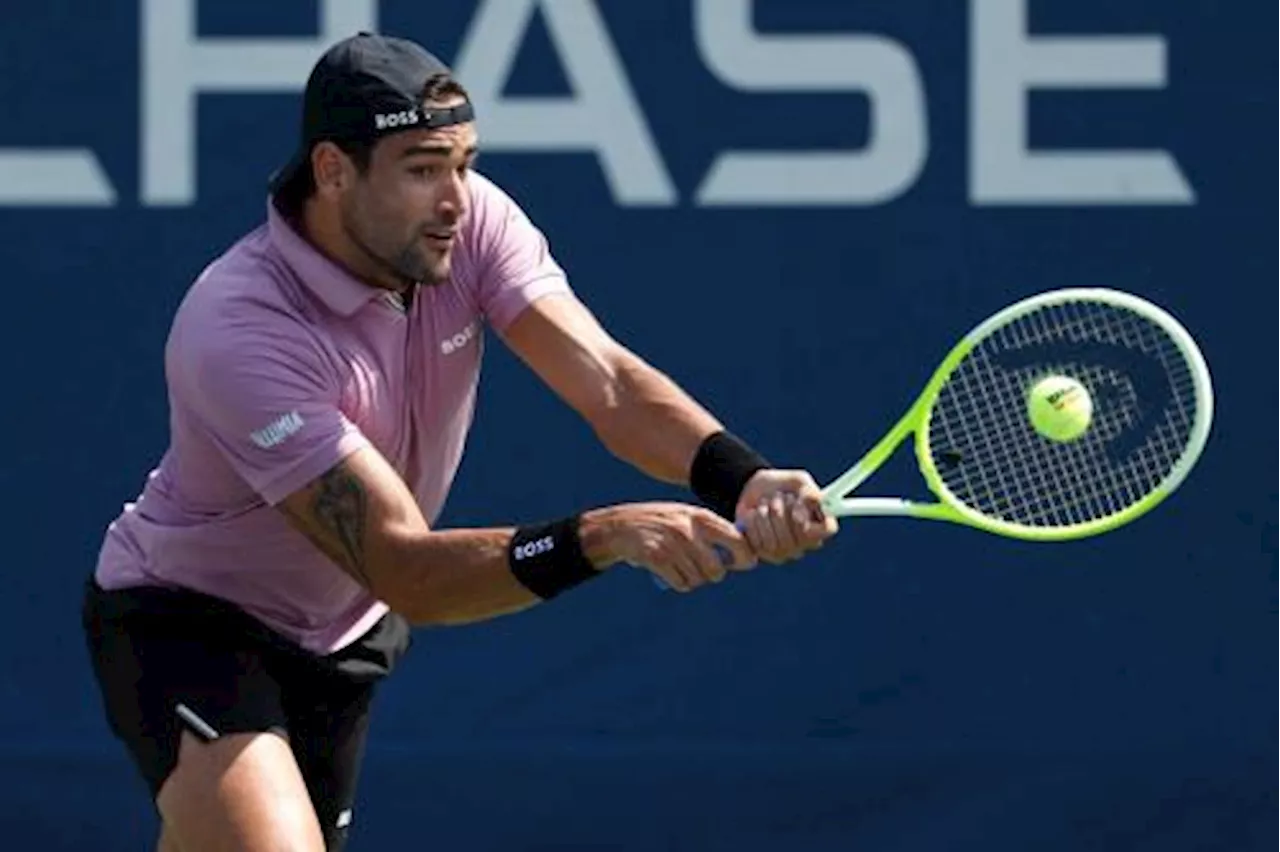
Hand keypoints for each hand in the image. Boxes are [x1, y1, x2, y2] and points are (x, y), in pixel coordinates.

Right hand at [580, 502, 756, 592]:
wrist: (620, 526)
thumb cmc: (660, 523)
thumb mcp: (686, 516)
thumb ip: (711, 531)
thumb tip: (743, 555)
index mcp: (700, 517)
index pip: (737, 540)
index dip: (744, 557)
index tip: (743, 564)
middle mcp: (689, 529)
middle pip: (717, 569)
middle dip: (711, 574)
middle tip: (701, 569)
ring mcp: (672, 544)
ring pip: (698, 579)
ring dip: (691, 579)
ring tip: (679, 566)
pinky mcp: (657, 558)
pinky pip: (681, 584)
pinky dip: (677, 582)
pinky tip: (669, 572)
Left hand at [735, 469, 838, 564]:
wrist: (752, 489)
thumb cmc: (781, 487)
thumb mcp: (798, 481)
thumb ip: (810, 492)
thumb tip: (811, 508)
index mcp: (820, 522)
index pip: (828, 529)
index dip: (813, 517)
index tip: (797, 505)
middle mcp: (806, 542)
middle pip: (799, 535)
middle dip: (784, 509)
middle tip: (778, 496)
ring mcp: (786, 552)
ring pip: (777, 541)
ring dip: (766, 514)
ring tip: (765, 503)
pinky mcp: (764, 553)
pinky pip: (759, 542)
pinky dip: (753, 522)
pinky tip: (754, 514)